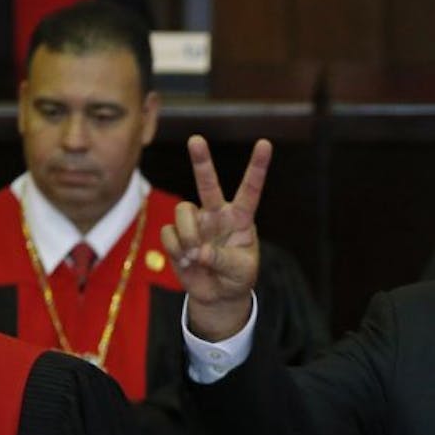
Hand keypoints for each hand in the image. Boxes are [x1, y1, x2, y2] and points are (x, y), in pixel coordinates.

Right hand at [162, 135, 270, 340]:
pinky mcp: (176, 234)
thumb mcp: (240, 271)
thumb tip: (199, 251)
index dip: (257, 168)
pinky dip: (176, 249)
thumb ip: (222, 259)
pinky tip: (186, 260)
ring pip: (183, 211)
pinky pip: (169, 233)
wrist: (217, 295)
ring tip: (195, 255)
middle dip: (201, 162)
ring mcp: (195, 223)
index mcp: (240, 219)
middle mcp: (216, 214)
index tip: (265, 144)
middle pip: (207, 183)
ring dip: (188, 234)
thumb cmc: (236, 278)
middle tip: (196, 140)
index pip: (250, 190)